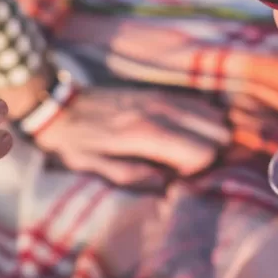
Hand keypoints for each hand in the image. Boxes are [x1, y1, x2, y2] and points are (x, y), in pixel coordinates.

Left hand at [33, 88, 230, 187]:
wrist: (58, 106)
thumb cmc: (74, 144)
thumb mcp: (95, 169)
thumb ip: (133, 177)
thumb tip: (166, 184)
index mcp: (146, 133)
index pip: (203, 151)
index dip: (199, 170)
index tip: (179, 178)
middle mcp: (162, 110)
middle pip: (218, 131)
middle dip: (213, 153)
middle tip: (188, 166)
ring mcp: (164, 97)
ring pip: (215, 115)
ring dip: (210, 136)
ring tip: (188, 151)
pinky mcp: (161, 92)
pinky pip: (201, 103)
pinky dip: (204, 121)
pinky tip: (186, 135)